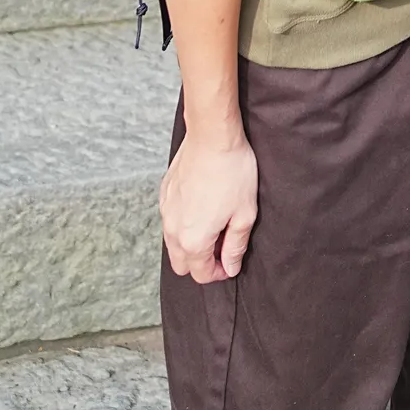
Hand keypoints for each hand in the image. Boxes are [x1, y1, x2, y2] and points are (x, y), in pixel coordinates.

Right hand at [160, 126, 257, 283]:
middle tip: (221, 245)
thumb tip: (230, 266)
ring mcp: (165, 211)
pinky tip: (201, 205)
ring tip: (213, 224)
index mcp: (193, 240)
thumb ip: (236, 246)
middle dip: (200, 262)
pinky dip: (182, 223)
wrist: (212, 135)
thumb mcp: (245, 213)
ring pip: (173, 243)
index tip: (230, 261)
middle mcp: (173, 230)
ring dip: (190, 243)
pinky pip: (169, 220)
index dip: (219, 273)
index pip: (201, 274)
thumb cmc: (232, 172)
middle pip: (182, 265)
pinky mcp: (164, 194)